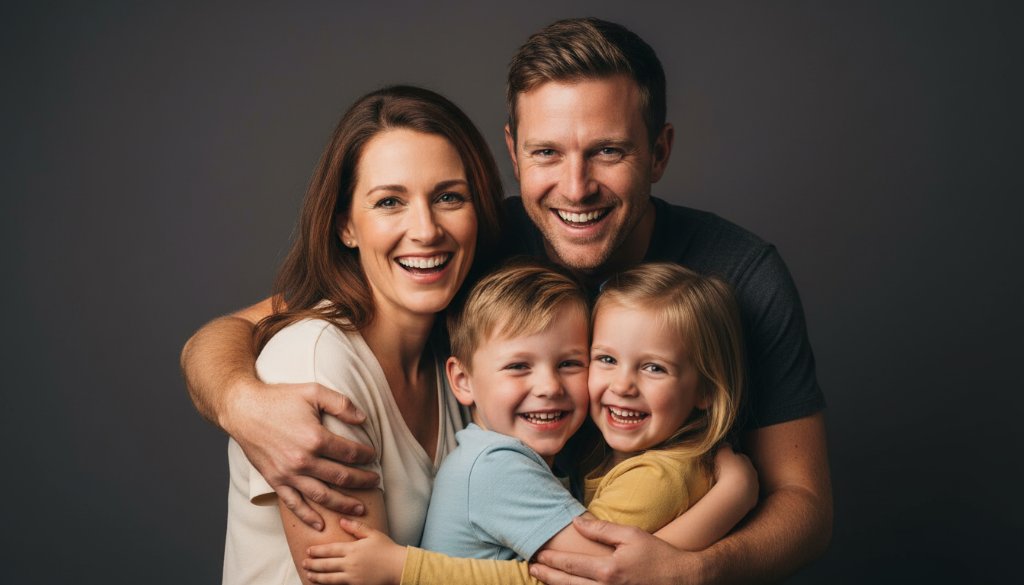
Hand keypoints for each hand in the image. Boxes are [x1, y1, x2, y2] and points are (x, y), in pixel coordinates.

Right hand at [227, 380, 378, 528]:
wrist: (243, 409)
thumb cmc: (279, 398)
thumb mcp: (313, 391)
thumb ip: (341, 404)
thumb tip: (363, 418)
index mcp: (315, 438)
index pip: (350, 453)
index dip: (366, 456)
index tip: (373, 456)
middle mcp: (303, 460)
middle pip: (341, 477)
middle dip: (362, 481)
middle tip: (375, 482)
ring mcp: (288, 474)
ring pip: (322, 496)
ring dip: (343, 504)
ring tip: (359, 509)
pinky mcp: (275, 480)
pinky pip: (294, 504)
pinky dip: (308, 516)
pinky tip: (320, 524)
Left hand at [304, 518, 405, 584]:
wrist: (398, 567)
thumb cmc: (387, 549)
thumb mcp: (372, 534)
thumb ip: (356, 527)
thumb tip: (341, 520)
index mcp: (352, 549)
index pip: (330, 550)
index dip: (317, 551)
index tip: (308, 550)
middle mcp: (350, 563)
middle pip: (326, 564)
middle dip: (313, 564)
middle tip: (303, 563)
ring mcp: (352, 577)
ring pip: (329, 578)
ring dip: (317, 576)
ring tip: (309, 575)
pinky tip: (323, 584)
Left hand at [531, 516, 701, 584]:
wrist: (684, 580)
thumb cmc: (658, 555)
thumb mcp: (631, 535)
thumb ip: (601, 529)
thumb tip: (575, 521)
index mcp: (609, 570)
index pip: (571, 566)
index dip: (551, 561)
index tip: (536, 555)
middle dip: (546, 577)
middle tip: (530, 568)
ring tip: (541, 579)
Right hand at [713, 444, 758, 515]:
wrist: (736, 492)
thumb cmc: (728, 471)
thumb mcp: (722, 453)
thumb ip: (725, 447)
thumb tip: (726, 445)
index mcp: (746, 460)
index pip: (740, 457)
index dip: (731, 459)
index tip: (723, 463)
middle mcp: (753, 473)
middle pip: (745, 470)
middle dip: (737, 472)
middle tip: (725, 475)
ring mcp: (755, 487)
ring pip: (747, 484)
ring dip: (739, 484)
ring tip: (727, 487)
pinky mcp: (753, 500)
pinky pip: (745, 496)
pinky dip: (740, 496)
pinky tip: (731, 497)